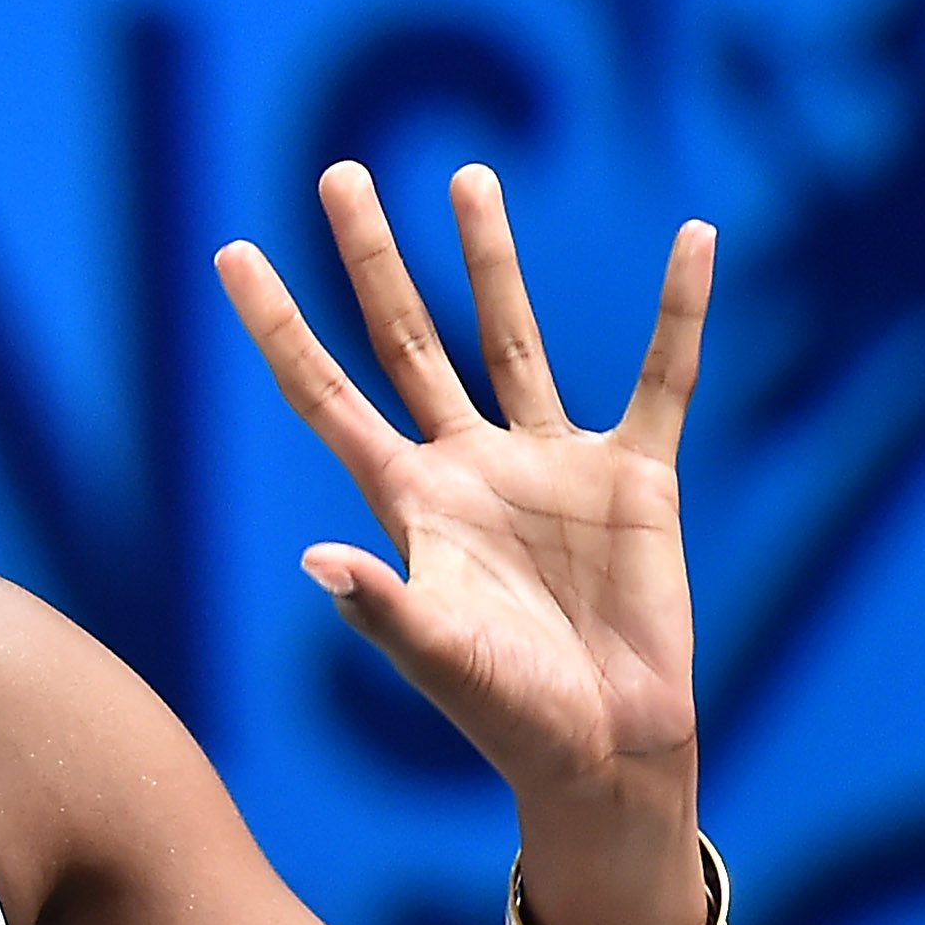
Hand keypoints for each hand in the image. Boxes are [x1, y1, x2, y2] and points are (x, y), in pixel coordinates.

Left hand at [216, 161, 713, 815]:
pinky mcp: (636, 477)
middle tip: (337, 172)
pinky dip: (682, 312)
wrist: (604, 752)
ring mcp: (550, 464)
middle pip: (406, 336)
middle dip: (369, 257)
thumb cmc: (507, 715)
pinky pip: (665, 378)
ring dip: (488, 257)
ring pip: (512, 335)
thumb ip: (380, 607)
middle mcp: (468, 463)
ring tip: (465, 175)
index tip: (230, 252)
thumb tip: (315, 558)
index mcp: (407, 499)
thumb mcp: (436, 657)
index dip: (276, 325)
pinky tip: (694, 241)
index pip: (324, 392)